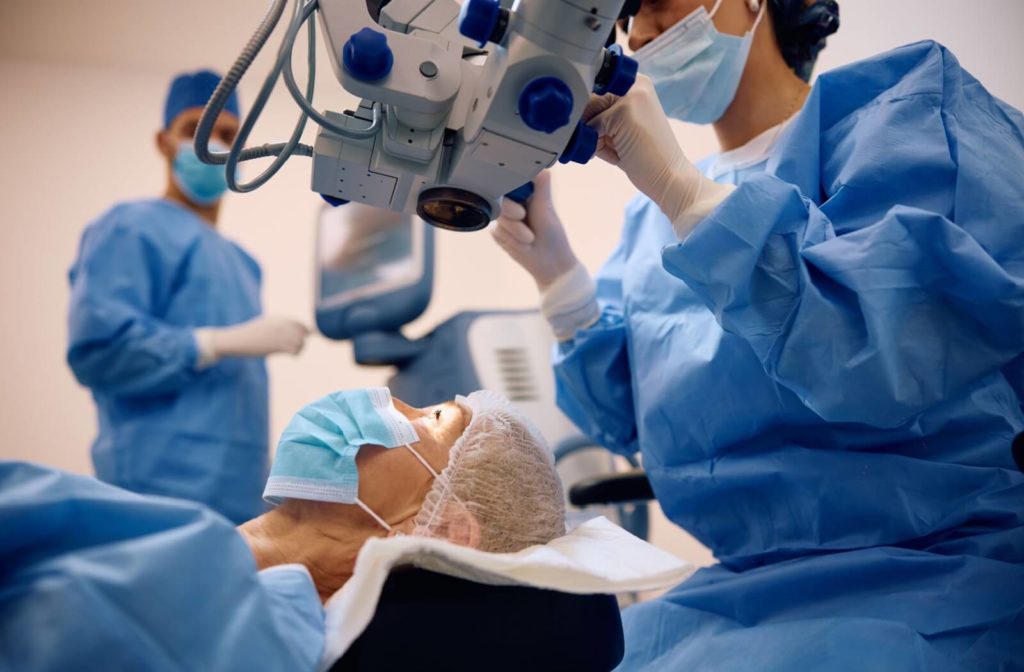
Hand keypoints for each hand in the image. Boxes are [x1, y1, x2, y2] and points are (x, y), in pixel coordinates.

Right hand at [196, 316, 308, 365]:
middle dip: (303, 341)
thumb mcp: (263, 324)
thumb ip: (276, 325)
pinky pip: (293, 350)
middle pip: (302, 333)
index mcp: (278, 319)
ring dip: (300, 348)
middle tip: (299, 348)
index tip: (305, 338)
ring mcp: (278, 335)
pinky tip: (291, 356)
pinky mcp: (275, 346)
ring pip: (300, 342)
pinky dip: (295, 354)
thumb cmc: (248, 334)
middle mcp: (280, 325)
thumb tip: (287, 328)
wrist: (236, 340)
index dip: (305, 332)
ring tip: (295, 353)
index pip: (300, 324)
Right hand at [490, 171, 578, 287]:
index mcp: (525, 193)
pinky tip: (522, 245)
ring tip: (530, 239)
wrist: (549, 263)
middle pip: (499, 199)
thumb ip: (541, 185)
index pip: (508, 180)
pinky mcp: (498, 233)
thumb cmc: (552, 234)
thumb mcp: (546, 207)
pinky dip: (510, 240)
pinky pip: (497, 231)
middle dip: (512, 212)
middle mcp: (512, 203)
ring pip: (498, 217)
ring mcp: (504, 218)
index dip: (506, 183)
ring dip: (515, 231)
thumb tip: (541, 164)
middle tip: (524, 217)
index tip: (511, 190)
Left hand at [584, 75, 706, 225]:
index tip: (599, 131)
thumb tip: (567, 112)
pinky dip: (598, 146)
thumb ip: (598, 116)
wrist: (671, 178)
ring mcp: (630, 95)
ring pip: (587, 115)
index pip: (592, 89)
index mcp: (635, 83)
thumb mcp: (620, 129)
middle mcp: (634, 82)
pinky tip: (621, 153)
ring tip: (620, 149)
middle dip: (589, 127)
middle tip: (614, 144)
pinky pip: (591, 128)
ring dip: (593, 137)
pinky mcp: (623, 111)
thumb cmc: (644, 157)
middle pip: (586, 100)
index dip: (588, 114)